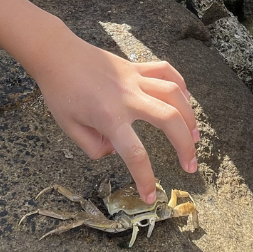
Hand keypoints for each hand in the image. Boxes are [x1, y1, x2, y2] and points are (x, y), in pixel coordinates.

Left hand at [33, 37, 198, 203]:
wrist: (57, 55)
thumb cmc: (60, 92)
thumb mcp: (69, 128)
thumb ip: (93, 147)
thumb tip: (115, 151)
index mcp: (109, 118)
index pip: (135, 154)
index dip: (146, 179)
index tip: (150, 196)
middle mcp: (128, 98)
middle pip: (169, 120)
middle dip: (185, 147)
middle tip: (191, 167)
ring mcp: (135, 79)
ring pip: (174, 94)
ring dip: (190, 117)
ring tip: (195, 137)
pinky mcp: (136, 67)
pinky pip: (166, 72)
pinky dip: (181, 85)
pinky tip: (185, 100)